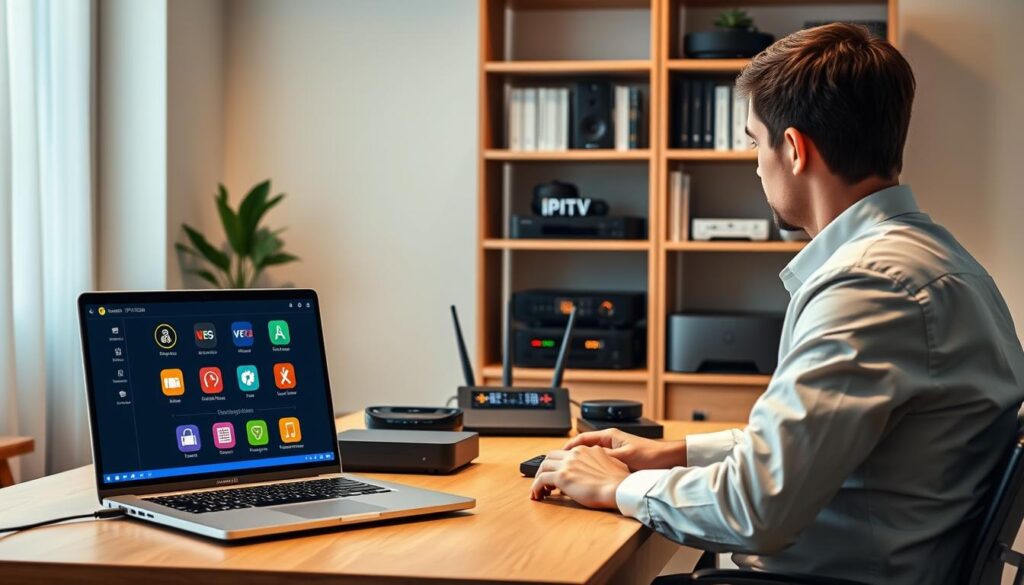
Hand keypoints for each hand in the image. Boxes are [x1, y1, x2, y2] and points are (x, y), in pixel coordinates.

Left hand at [530, 446, 630, 508]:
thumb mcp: (612, 463)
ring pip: (543, 466)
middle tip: (545, 481)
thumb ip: (603, 461)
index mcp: (586, 450)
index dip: (559, 463)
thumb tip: (601, 469)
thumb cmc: (619, 481)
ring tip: (540, 490)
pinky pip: (541, 480)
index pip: (566, 452)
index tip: (558, 473)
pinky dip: (536, 487)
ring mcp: (567, 464)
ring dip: (539, 477)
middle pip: (551, 456)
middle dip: (546, 468)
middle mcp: (575, 454)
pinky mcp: (561, 477)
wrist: (619, 488)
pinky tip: (537, 495)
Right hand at [563, 428, 685, 470]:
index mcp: (609, 437)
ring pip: (592, 456)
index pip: (582, 439)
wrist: (668, 459)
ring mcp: (615, 450)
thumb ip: (606, 458)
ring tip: (572, 472)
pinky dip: (592, 468)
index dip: (569, 447)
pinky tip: (589, 477)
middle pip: (584, 447)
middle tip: (561, 466)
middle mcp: (610, 441)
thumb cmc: (650, 456)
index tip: (560, 455)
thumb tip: (587, 460)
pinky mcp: (620, 459)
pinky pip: (600, 463)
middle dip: (572, 456)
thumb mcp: (625, 457)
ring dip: (582, 463)